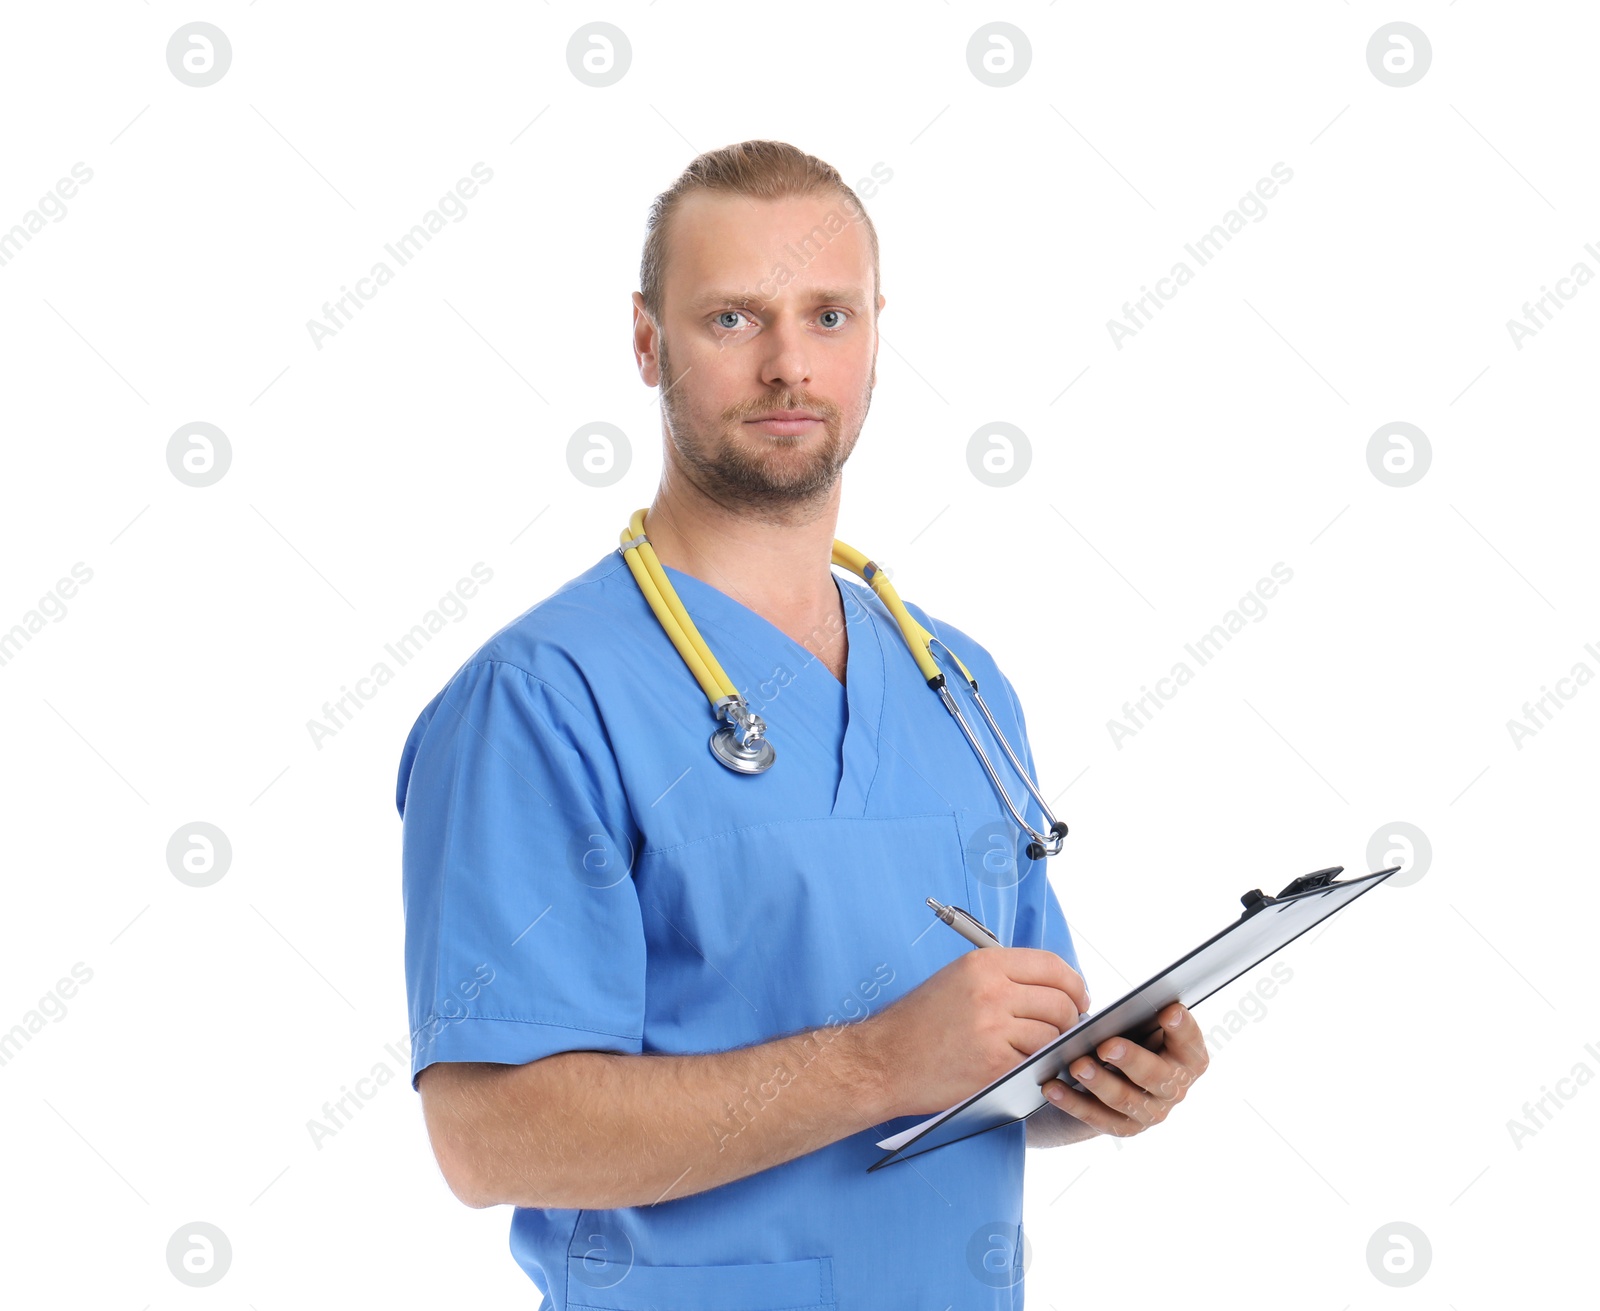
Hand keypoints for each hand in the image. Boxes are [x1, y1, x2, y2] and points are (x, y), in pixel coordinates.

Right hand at [866, 948, 1089, 1117]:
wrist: (884, 1060)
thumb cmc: (920, 1023)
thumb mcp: (957, 979)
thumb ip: (1003, 978)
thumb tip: (1054, 988)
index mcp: (984, 964)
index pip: (1051, 965)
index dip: (1074, 984)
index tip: (1079, 997)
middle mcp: (991, 990)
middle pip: (1061, 1001)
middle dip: (1070, 1018)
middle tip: (1064, 1030)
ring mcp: (994, 1028)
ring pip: (1054, 1033)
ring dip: (1052, 1045)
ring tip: (1035, 1050)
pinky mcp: (995, 1063)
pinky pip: (1037, 1061)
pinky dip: (1037, 1066)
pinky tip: (1023, 1066)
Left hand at [1038, 1003, 1207, 1136]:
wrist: (1122, 1074)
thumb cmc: (1137, 1037)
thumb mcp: (1145, 1024)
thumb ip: (1142, 1016)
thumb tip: (1121, 1009)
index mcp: (1189, 1058)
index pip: (1190, 1041)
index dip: (1182, 1028)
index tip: (1169, 1011)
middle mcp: (1176, 1089)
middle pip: (1155, 1075)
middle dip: (1131, 1059)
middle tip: (1106, 1046)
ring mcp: (1151, 1112)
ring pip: (1124, 1099)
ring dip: (1098, 1082)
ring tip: (1076, 1065)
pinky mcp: (1125, 1127)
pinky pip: (1096, 1116)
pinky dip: (1072, 1102)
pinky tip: (1051, 1087)